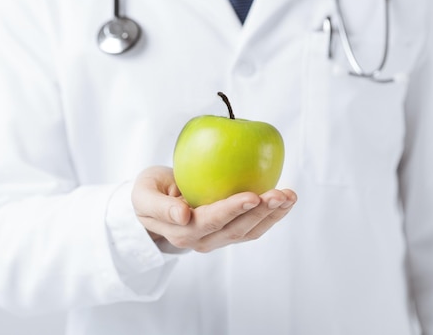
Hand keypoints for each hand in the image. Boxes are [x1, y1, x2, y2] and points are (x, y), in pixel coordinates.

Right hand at [132, 166, 296, 252]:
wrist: (152, 204)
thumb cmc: (149, 193)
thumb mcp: (143, 195)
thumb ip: (160, 206)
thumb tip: (183, 215)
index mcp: (182, 230)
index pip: (210, 221)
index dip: (232, 210)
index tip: (252, 196)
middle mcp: (202, 239)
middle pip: (236, 229)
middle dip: (261, 212)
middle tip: (280, 194)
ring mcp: (217, 237)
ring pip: (248, 232)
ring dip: (272, 216)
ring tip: (289, 196)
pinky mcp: (228, 231)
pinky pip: (253, 227)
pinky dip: (271, 215)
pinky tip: (285, 199)